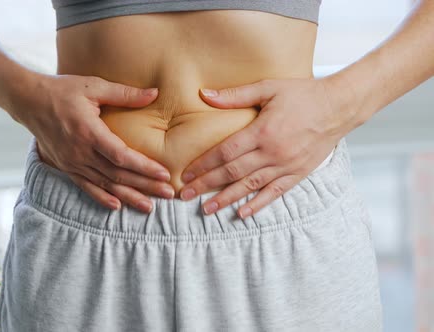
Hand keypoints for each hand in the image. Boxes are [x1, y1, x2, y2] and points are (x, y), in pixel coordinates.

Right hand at [11, 73, 174, 212]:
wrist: (28, 101)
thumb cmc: (62, 91)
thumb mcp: (93, 87)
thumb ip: (124, 94)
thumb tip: (154, 93)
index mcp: (89, 132)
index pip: (121, 156)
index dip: (143, 167)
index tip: (164, 174)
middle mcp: (80, 152)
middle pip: (117, 175)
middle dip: (145, 186)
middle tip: (168, 194)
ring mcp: (72, 162)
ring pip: (105, 184)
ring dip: (128, 197)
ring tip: (149, 207)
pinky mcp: (66, 167)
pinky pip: (86, 187)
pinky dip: (101, 198)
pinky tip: (116, 206)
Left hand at [178, 77, 362, 217]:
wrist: (339, 106)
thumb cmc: (303, 94)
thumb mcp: (268, 87)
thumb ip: (235, 95)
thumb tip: (204, 94)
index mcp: (262, 131)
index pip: (224, 152)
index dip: (203, 165)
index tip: (186, 174)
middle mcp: (272, 152)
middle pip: (232, 173)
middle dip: (206, 185)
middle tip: (185, 196)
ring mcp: (285, 166)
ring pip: (250, 186)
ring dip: (226, 199)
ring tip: (206, 209)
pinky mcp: (298, 173)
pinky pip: (275, 193)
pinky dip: (258, 204)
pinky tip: (242, 213)